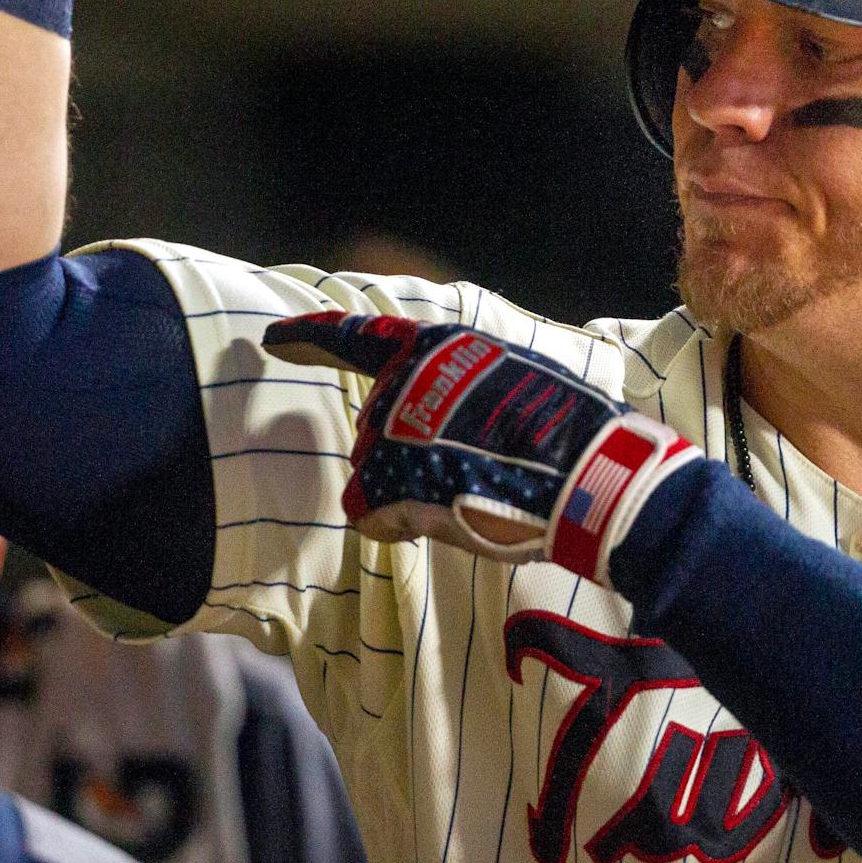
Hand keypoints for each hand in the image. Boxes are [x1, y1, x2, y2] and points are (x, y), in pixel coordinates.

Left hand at [261, 314, 698, 587]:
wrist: (590, 474)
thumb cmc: (568, 435)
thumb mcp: (516, 385)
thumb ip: (463, 394)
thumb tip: (445, 436)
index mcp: (440, 347)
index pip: (361, 337)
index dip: (311, 337)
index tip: (271, 340)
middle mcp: (404, 379)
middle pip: (376, 432)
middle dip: (409, 460)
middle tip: (474, 477)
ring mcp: (389, 429)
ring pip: (375, 477)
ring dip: (414, 495)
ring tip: (476, 496)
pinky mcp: (385, 480)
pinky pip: (371, 515)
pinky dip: (401, 525)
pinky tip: (448, 520)